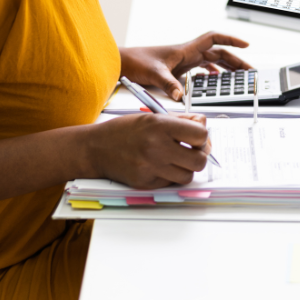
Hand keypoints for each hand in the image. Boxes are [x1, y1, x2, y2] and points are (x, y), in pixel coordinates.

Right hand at [87, 112, 210, 188]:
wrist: (96, 148)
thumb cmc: (124, 130)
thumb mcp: (153, 115)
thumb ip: (181, 120)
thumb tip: (204, 125)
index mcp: (160, 126)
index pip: (200, 134)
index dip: (202, 136)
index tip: (196, 136)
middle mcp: (156, 148)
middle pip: (199, 160)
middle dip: (199, 154)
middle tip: (192, 150)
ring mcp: (151, 168)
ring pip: (188, 176)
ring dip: (186, 168)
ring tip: (177, 159)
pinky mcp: (146, 184)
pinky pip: (171, 183)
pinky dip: (171, 176)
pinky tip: (162, 165)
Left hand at [119, 32, 251, 100]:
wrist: (123, 63)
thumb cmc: (136, 62)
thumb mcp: (154, 74)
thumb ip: (168, 85)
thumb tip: (181, 96)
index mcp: (186, 50)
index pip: (214, 39)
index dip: (231, 40)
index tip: (246, 45)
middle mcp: (188, 54)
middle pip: (218, 53)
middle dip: (235, 60)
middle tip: (249, 70)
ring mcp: (184, 61)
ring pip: (212, 61)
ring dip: (226, 67)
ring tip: (239, 77)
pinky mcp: (179, 70)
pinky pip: (201, 69)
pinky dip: (212, 74)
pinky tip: (215, 81)